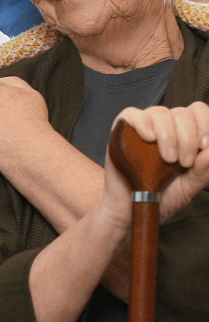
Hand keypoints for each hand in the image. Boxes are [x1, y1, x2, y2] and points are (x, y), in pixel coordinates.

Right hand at [101, 103, 208, 228]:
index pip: (199, 111)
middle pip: (182, 113)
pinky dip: (143, 124)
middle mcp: (166, 126)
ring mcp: (144, 127)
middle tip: (184, 162)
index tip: (204, 147)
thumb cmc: (159, 195)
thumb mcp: (190, 186)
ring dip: (168, 136)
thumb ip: (204, 170)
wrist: (131, 210)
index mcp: (185, 133)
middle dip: (188, 138)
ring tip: (166, 159)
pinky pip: (132, 115)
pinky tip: (149, 139)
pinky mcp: (122, 131)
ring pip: (160, 112)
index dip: (205, 124)